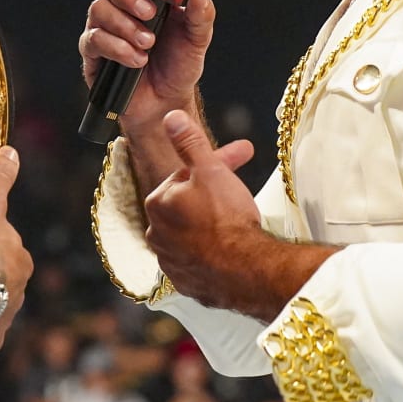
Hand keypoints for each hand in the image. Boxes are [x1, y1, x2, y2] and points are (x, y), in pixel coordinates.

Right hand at [79, 0, 216, 131]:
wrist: (166, 103)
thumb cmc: (179, 65)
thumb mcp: (198, 39)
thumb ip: (200, 14)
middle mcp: (121, 6)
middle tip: (151, 13)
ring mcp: (104, 28)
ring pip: (100, 10)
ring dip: (126, 26)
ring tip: (147, 44)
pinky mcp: (94, 53)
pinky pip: (94, 39)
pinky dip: (117, 47)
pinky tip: (135, 59)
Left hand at [144, 111, 282, 317]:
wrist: (247, 270)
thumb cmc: (228, 219)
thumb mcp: (210, 169)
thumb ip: (189, 142)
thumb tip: (171, 119)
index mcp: (157, 203)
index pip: (182, 177)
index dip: (209, 171)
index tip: (231, 170)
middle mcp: (156, 234)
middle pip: (186, 206)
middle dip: (210, 197)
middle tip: (238, 198)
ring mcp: (169, 261)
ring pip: (191, 234)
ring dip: (210, 225)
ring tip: (236, 224)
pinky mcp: (186, 282)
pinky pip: (197, 261)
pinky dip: (211, 253)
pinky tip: (230, 249)